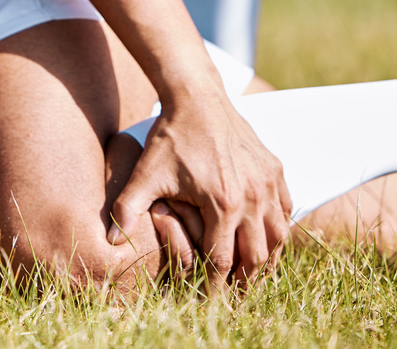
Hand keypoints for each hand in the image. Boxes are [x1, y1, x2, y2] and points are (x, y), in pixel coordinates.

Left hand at [108, 94, 291, 293]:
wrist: (196, 97)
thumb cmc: (169, 138)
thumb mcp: (144, 174)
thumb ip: (127, 209)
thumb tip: (110, 241)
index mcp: (221, 203)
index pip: (223, 261)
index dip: (215, 286)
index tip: (208, 299)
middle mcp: (251, 196)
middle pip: (257, 257)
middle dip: (245, 281)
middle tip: (235, 294)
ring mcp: (266, 182)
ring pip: (278, 236)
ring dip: (266, 258)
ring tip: (253, 272)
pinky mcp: (274, 170)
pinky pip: (286, 209)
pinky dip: (278, 228)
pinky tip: (266, 236)